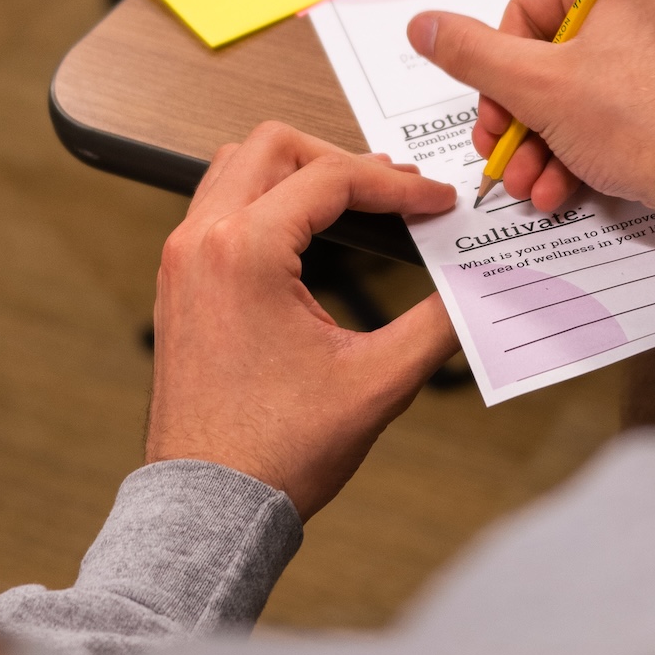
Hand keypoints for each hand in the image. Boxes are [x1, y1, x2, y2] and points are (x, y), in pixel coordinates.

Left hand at [146, 122, 458, 519]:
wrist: (211, 507)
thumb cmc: (274, 453)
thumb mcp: (377, 382)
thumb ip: (436, 322)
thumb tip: (475, 286)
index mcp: (242, 251)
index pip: (332, 178)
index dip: (398, 186)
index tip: (438, 203)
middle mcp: (201, 242)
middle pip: (275, 147)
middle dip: (343, 160)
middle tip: (396, 195)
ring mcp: (181, 261)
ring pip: (238, 168)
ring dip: (298, 174)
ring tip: (356, 204)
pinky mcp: (178, 284)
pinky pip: (219, 208)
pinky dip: (267, 203)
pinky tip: (311, 237)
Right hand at [407, 0, 654, 210]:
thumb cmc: (645, 118)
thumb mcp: (538, 86)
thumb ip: (472, 54)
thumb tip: (424, 25)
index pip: (531, 7)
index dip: (500, 67)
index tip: (493, 113)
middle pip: (558, 51)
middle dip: (522, 116)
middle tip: (505, 155)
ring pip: (590, 83)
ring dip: (550, 139)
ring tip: (535, 184)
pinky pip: (628, 99)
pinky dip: (592, 139)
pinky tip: (567, 183)